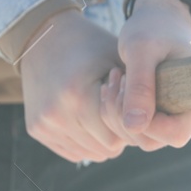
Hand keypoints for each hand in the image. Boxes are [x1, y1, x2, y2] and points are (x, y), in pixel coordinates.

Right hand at [18, 8, 127, 162]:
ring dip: (103, 140)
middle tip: (122, 113)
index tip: (132, 108)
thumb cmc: (90, 46)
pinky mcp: (36, 129)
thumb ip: (138, 92)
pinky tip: (88, 119)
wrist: (43, 37)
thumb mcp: (119, 59)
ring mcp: (44, 124)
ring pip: (91, 153)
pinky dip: (86, 142)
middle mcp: (57, 114)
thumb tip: (154, 126)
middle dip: (119, 135)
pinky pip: (73, 152)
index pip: (119, 136)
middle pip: (106, 149)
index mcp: (78, 95)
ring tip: (105, 113)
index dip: (130, 125)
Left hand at [101, 0, 190, 150]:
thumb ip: (140, 86)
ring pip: (137, 136)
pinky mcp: (156, 114)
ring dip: (115, 111)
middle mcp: (189, 114)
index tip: (129, 89)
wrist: (159, 17)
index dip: (148, 123)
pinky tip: (113, 82)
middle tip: (117, 77)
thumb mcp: (142, 50)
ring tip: (115, 76)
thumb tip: (135, 127)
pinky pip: (131, 127)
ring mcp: (172, 116)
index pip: (175, 134)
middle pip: (151, 140)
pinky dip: (114, 109)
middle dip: (124, 115)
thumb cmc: (154, 27)